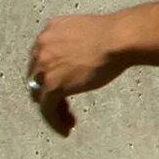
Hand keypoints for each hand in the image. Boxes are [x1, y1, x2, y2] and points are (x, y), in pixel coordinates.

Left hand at [27, 15, 122, 136]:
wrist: (120, 39)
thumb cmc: (116, 34)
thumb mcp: (88, 32)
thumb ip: (76, 43)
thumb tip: (84, 55)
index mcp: (50, 31)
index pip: (43, 57)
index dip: (52, 71)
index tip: (66, 81)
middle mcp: (42, 47)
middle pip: (38, 76)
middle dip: (50, 90)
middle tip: (64, 103)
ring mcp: (44, 67)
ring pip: (40, 94)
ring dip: (52, 108)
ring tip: (66, 120)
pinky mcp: (52, 85)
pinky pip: (47, 108)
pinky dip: (55, 120)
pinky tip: (67, 127)